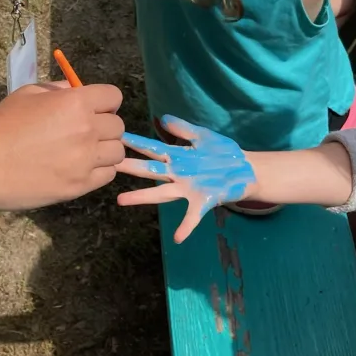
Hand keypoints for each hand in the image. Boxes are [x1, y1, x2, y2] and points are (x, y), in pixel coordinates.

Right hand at [0, 81, 124, 209]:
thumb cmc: (1, 124)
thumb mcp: (29, 94)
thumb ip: (59, 90)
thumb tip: (77, 91)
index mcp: (76, 103)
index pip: (113, 97)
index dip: (105, 102)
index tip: (94, 109)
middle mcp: (87, 130)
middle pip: (117, 126)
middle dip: (104, 126)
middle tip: (84, 132)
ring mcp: (85, 160)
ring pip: (117, 152)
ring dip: (104, 150)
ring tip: (84, 152)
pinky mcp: (80, 185)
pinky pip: (107, 175)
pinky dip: (99, 171)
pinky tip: (80, 167)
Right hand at [116, 116, 256, 242]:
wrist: (246, 170)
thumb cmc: (223, 153)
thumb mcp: (203, 136)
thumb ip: (183, 129)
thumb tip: (162, 118)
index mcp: (178, 157)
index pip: (152, 149)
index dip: (135, 143)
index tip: (116, 137)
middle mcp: (178, 174)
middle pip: (150, 170)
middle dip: (130, 167)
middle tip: (109, 165)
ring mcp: (188, 189)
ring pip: (161, 193)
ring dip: (142, 197)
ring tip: (121, 200)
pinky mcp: (203, 200)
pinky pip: (192, 215)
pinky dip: (186, 226)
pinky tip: (178, 238)